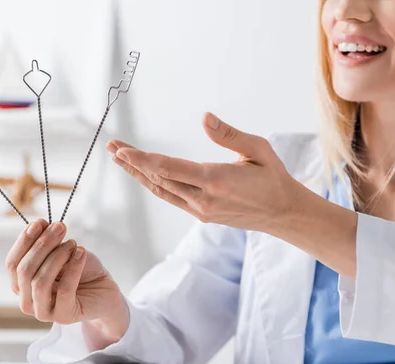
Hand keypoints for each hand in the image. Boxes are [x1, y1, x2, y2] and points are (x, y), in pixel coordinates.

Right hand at [5, 220, 128, 337]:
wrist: (103, 288)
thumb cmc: (79, 269)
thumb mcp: (60, 251)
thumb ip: (46, 242)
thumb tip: (37, 224)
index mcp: (20, 285)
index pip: (12, 263)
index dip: (24, 241)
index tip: (40, 222)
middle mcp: (27, 301)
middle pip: (24, 270)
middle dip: (42, 244)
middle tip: (60, 227)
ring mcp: (43, 312)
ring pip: (40, 281)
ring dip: (57, 256)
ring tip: (73, 243)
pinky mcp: (63, 316)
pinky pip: (64, 289)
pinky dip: (73, 267)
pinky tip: (81, 252)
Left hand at [106, 112, 303, 231]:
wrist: (282, 213)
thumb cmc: (272, 178)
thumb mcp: (258, 149)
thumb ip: (229, 134)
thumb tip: (205, 117)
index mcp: (216, 180)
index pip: (170, 169)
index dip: (143, 160)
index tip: (122, 150)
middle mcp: (204, 199)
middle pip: (159, 179)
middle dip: (133, 162)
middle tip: (112, 146)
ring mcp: (201, 210)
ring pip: (161, 190)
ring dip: (139, 174)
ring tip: (120, 159)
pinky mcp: (201, 215)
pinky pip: (171, 197)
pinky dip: (154, 184)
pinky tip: (143, 174)